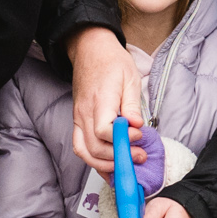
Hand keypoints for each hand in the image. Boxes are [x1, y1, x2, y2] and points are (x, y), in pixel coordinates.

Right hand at [65, 27, 142, 163]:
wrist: (91, 50)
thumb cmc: (112, 62)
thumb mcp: (130, 78)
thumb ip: (133, 105)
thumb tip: (136, 126)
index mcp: (99, 101)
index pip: (103, 130)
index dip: (122, 139)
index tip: (139, 136)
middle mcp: (84, 113)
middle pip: (94, 147)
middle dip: (118, 157)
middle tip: (139, 156)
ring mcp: (78, 118)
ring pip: (84, 152)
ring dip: (104, 164)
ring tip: (125, 164)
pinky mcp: (78, 122)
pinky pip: (81, 147)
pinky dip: (94, 161)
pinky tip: (110, 167)